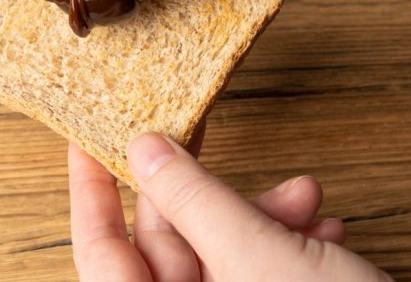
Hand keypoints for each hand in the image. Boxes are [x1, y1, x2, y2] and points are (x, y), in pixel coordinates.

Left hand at [68, 131, 391, 280]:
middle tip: (219, 145)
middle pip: (168, 242)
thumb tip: (145, 150)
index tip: (86, 141)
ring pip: (219, 252)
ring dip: (262, 216)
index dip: (89, 191)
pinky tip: (323, 229)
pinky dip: (285, 244)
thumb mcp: (256, 255)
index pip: (99, 250)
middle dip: (209, 193)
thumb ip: (195, 200)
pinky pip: (254, 272)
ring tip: (305, 195)